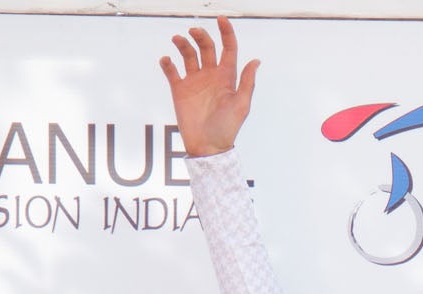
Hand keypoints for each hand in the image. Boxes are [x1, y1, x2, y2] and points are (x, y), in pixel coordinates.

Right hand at [161, 16, 257, 159]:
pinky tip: (166, 60)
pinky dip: (168, 63)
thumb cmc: (227, 128)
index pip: (228, 49)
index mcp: (227, 77)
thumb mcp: (241, 105)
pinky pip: (172, 71)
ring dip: (183, 44)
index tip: (221, 18)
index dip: (226, 33)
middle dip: (201, 36)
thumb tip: (256, 61)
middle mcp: (211, 76)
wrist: (208, 146)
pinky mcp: (179, 90)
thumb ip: (247, 82)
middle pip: (207, 47)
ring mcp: (195, 82)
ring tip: (178, 40)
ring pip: (188, 55)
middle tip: (194, 32)